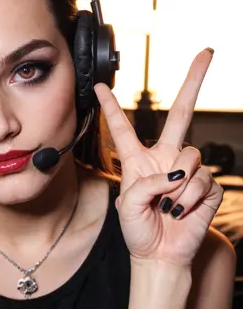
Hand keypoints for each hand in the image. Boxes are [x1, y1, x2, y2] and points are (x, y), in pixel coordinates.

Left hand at [94, 48, 222, 267]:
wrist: (160, 256)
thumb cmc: (139, 232)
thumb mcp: (127, 205)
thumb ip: (146, 183)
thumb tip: (176, 174)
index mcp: (139, 162)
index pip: (123, 129)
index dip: (111, 108)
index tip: (101, 87)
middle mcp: (165, 160)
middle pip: (182, 115)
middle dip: (193, 82)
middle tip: (207, 53)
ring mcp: (188, 172)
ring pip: (190, 157)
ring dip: (177, 187)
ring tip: (168, 207)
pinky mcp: (207, 187)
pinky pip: (203, 181)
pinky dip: (190, 200)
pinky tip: (182, 212)